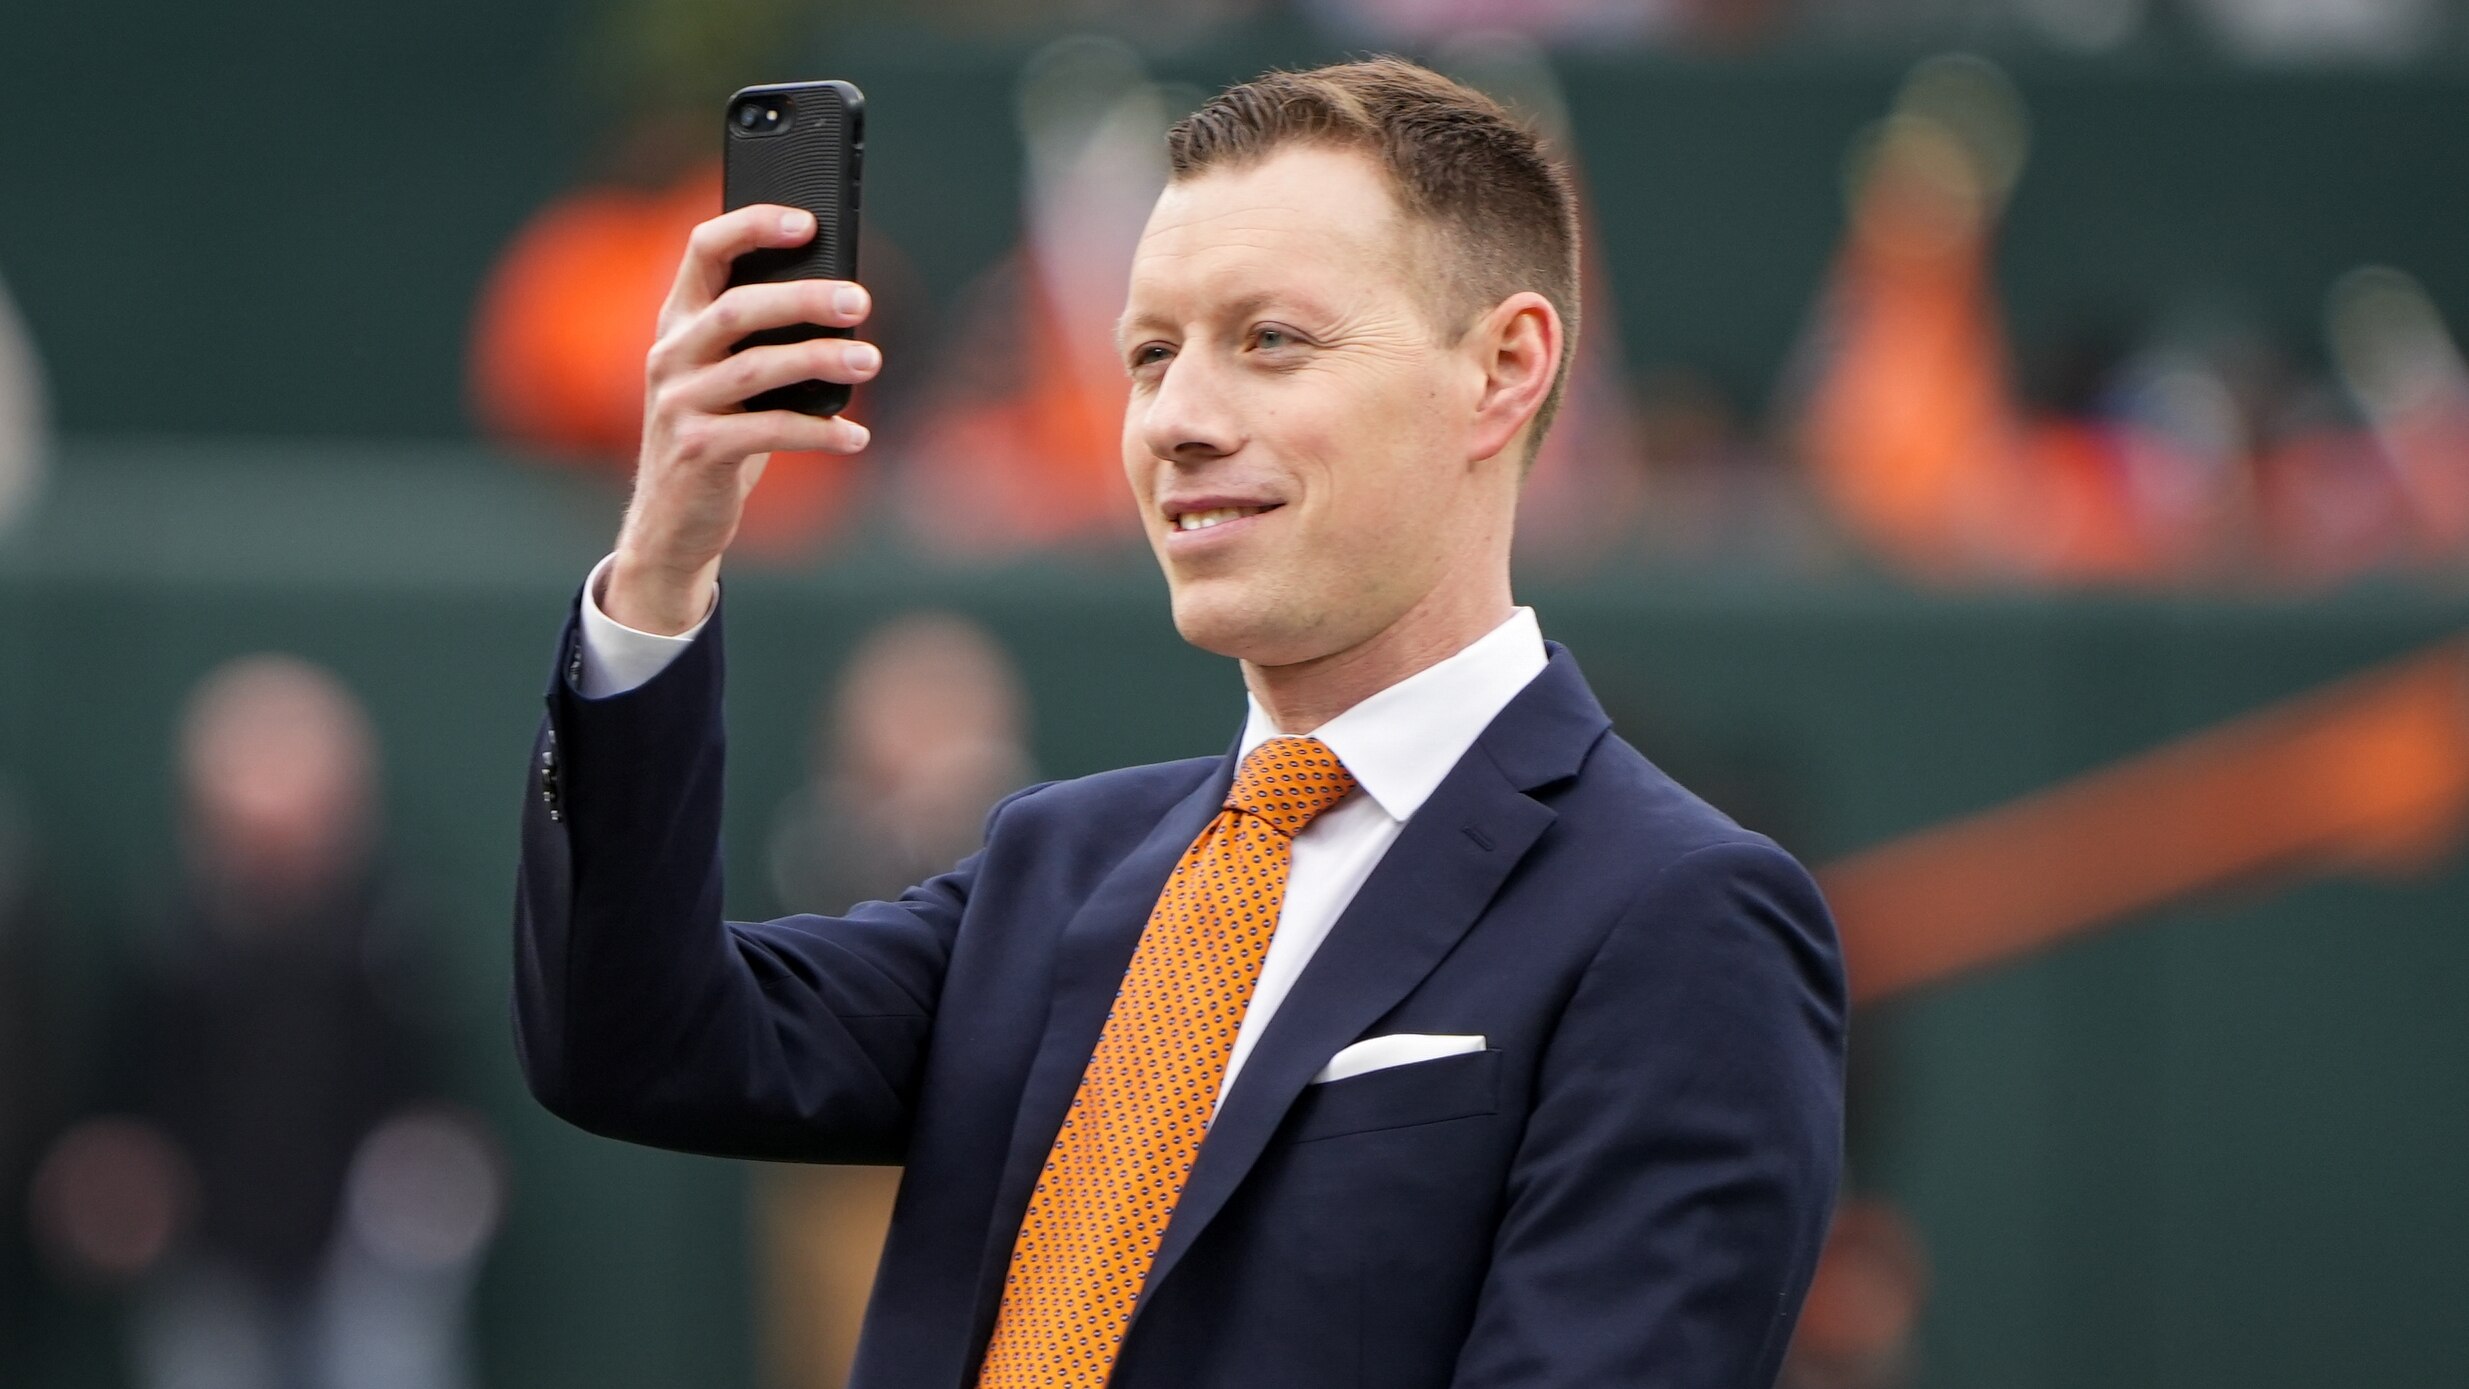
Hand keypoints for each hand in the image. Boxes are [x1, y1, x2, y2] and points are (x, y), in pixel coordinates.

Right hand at [606, 204, 878, 633]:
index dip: (753, 225)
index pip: (704, 249)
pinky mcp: (696, 450)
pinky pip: (767, 432)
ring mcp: (678, 403)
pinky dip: (819, 432)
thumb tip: (844, 299)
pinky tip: (858, 436)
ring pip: (756, 368)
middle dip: (803, 299)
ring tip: (871, 359)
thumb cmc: (722, 433)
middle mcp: (670, 354)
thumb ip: (764, 338)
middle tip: (860, 301)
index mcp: (679, 321)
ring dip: (820, 360)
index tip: (808, 222)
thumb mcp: (732, 378)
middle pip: (738, 309)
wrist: (675, 520)